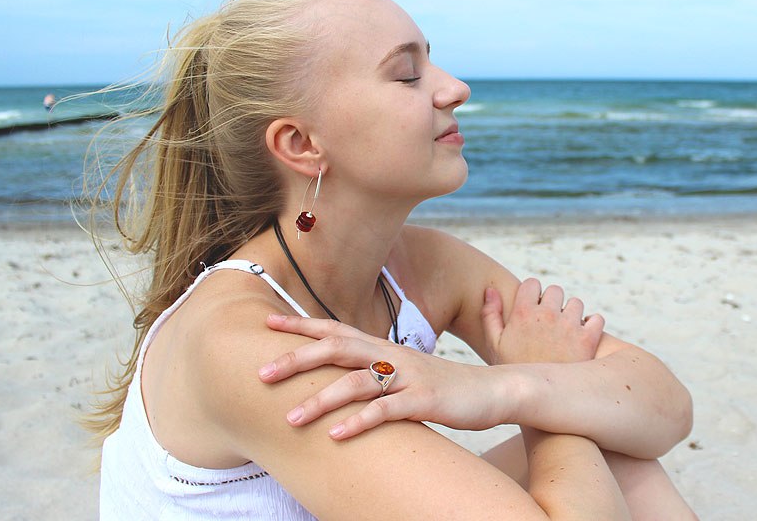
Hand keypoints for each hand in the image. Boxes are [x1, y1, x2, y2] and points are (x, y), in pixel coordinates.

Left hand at [258, 315, 510, 438]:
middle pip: (337, 348)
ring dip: (321, 399)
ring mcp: (408, 377)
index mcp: (384, 347)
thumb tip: (340, 379)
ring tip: (291, 418)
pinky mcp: (425, 400)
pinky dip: (360, 421)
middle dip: (297, 359)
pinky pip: (387, 410)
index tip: (266, 323)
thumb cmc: (443, 385)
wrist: (494, 389)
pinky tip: (337, 435)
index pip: (336, 330)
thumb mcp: (405, 373)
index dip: (301, 326)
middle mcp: (391, 356)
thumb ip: (374, 372)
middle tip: (261, 373)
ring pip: (357, 382)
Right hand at [481, 278, 604, 364]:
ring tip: (565, 332)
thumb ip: (490, 315)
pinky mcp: (588, 339)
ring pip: (576, 303)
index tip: (534, 307)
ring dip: (572, 314)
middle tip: (550, 322)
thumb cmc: (514, 374)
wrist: (538, 402)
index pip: (532, 283)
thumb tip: (491, 290)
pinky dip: (592, 325)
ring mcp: (569, 326)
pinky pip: (596, 318)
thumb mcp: (495, 345)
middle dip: (553, 303)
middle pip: (556, 290)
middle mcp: (546, 315)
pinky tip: (582, 336)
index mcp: (522, 313)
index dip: (533, 294)